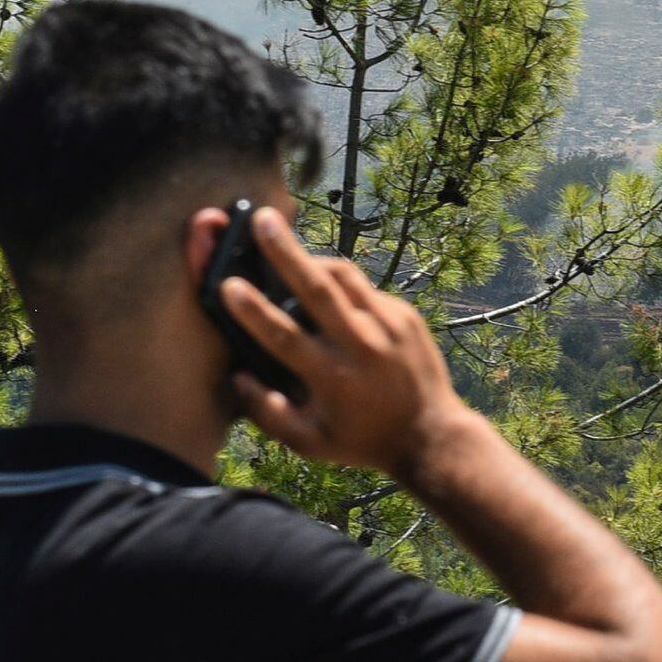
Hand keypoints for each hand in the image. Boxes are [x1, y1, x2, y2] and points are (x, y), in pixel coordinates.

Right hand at [211, 203, 475, 480]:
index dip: (254, 311)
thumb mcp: (310, 443)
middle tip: (263, 218)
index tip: (229, 284)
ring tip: (286, 246)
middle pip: (318, 288)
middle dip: (286, 251)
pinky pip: (365, 289)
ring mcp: (388, 325)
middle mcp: (362, 346)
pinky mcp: (406, 315)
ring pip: (344, 277)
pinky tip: (325, 289)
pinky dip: (341, 284)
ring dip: (312, 258)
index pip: (285, 337)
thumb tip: (238, 377)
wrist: (432, 434)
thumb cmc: (362, 441)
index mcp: (333, 378)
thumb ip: (268, 413)